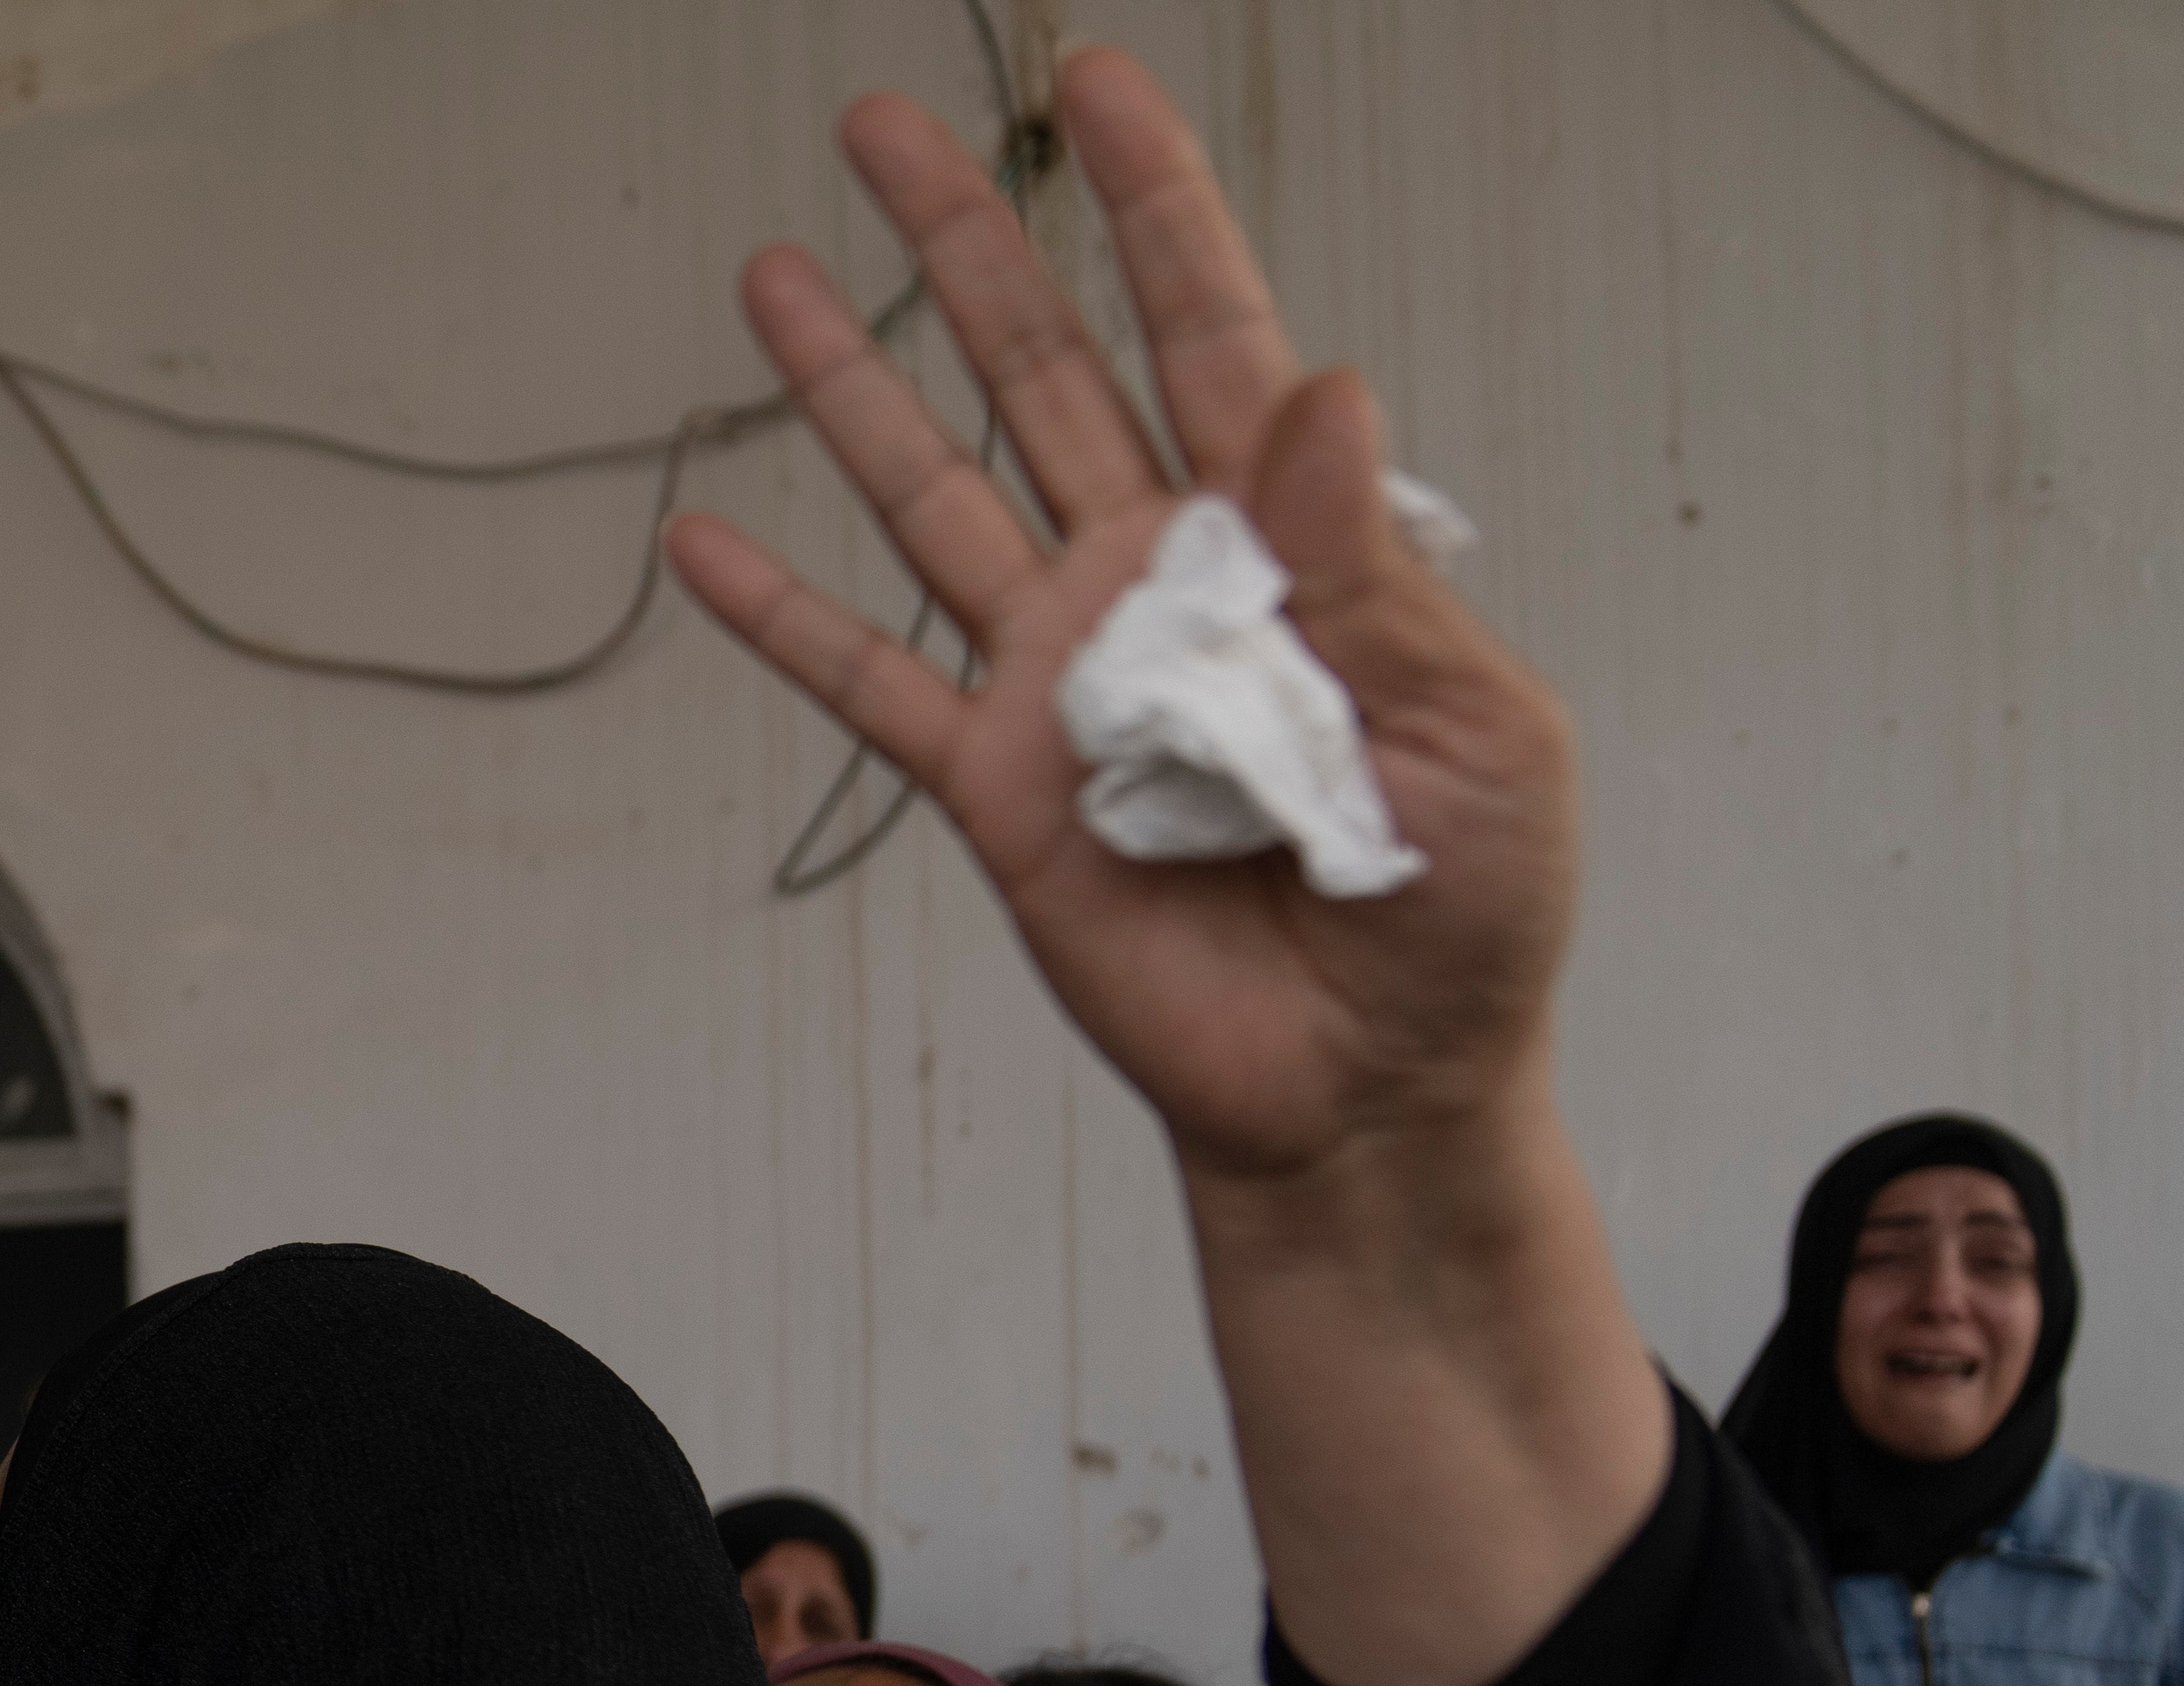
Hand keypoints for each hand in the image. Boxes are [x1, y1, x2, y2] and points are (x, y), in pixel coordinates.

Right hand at [662, 49, 1576, 1180]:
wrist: (1369, 1088)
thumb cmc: (1457, 918)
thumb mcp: (1477, 736)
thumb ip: (1374, 578)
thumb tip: (1325, 392)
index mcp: (1288, 548)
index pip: (1214, 336)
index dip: (1158, 209)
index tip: (1101, 90)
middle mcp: (1156, 584)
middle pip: (1041, 375)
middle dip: (969, 242)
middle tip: (886, 125)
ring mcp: (1064, 678)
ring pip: (936, 494)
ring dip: (854, 384)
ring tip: (774, 270)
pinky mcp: (998, 788)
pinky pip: (869, 686)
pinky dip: (784, 619)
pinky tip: (706, 544)